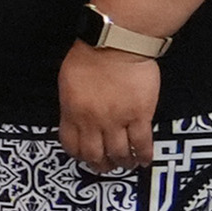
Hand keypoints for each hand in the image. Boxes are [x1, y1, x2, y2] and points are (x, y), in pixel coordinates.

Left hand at [54, 39, 160, 172]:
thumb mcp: (68, 81)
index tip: (85, 157)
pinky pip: (141, 143)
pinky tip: (144, 160)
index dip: (79, 155)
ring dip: (122, 163)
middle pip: (95, 154)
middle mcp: (93, 121)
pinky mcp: (139, 116)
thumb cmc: (90, 55)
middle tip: (106, 167)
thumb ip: (72, 104)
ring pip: (118, 153)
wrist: (116, 43)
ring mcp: (117, 120)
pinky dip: (142, 155)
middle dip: (101, 165)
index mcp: (72, 112)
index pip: (71, 144)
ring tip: (126, 164)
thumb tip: (76, 118)